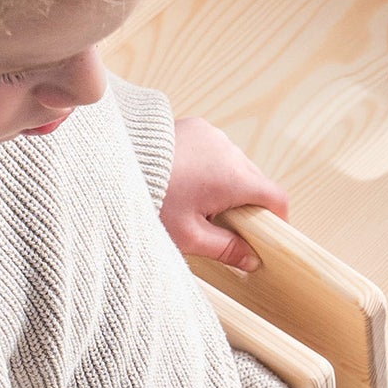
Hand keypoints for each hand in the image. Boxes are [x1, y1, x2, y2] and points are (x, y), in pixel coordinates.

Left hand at [160, 115, 286, 270]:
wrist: (110, 166)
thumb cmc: (150, 202)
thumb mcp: (190, 237)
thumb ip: (227, 249)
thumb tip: (252, 261)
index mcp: (233, 178)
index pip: (277, 198)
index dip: (277, 220)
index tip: (267, 236)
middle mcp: (229, 150)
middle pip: (257, 182)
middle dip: (248, 205)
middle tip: (224, 226)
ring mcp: (213, 134)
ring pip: (238, 166)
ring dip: (229, 185)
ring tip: (200, 203)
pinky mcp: (197, 127)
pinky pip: (218, 151)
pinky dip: (213, 167)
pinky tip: (190, 182)